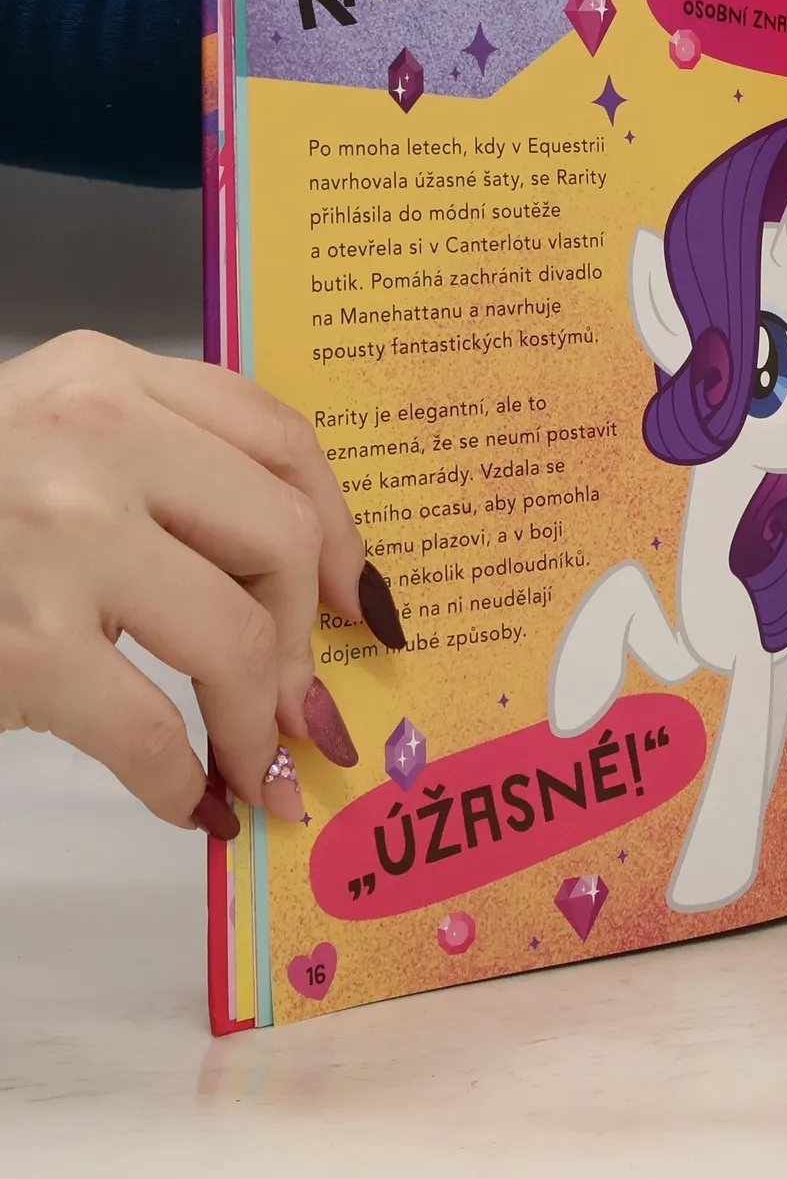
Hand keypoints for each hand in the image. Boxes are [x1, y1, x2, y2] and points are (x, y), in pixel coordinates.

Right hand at [0, 332, 404, 836]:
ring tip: (263, 770)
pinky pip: (154, 727)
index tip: (360, 605)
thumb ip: (169, 480)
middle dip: (307, 640)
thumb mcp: (53, 448)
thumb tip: (312, 594)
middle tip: (306, 708)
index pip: (279, 436)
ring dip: (262, 725)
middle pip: (281, 534)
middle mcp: (87, 434)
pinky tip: (192, 805)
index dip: (343, 531)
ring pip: (237, 636)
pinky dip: (186, 782)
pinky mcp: (22, 640)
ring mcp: (56, 534)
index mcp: (103, 373)